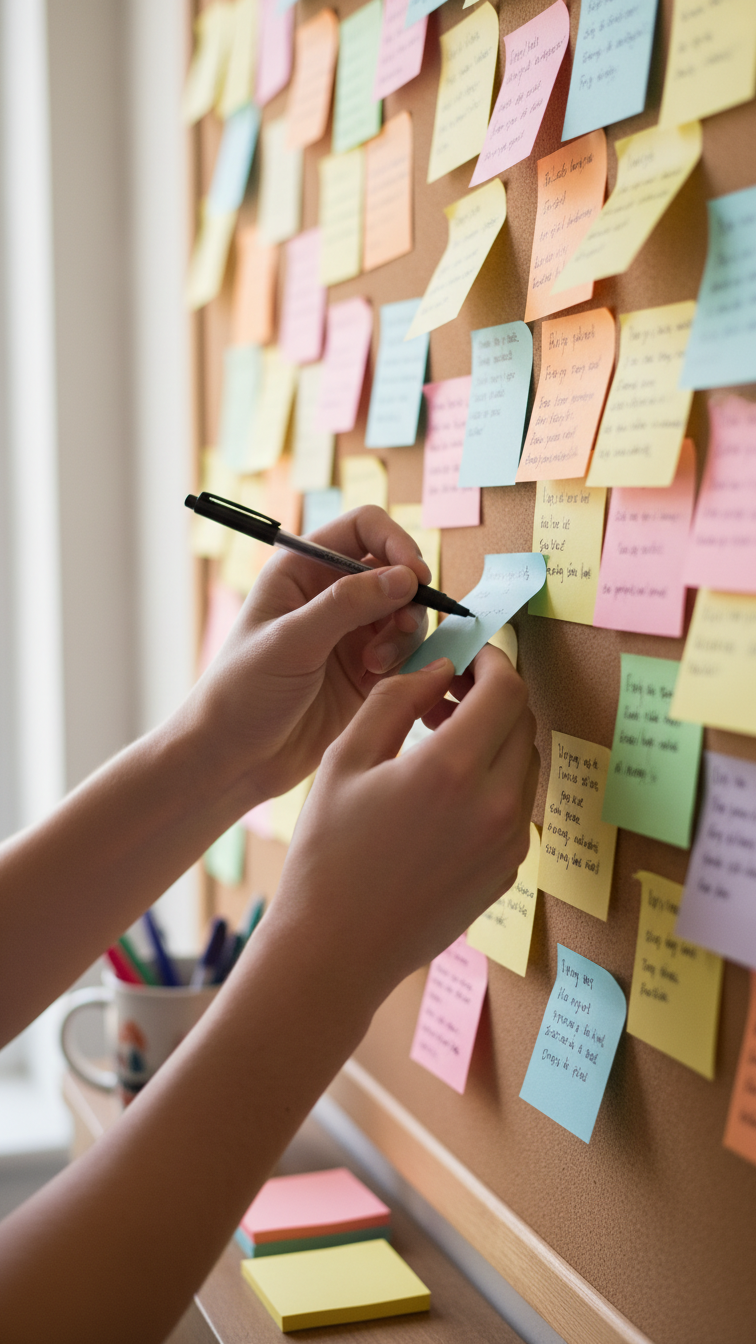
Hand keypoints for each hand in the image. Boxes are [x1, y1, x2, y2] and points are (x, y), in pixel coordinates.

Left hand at [185, 507, 433, 806]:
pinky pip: (407, 651)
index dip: (395, 541)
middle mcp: (329, 595)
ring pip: (406, 612)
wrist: (232, 759)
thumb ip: (347, 605)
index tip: (415, 574)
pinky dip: (406, 661)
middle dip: (407, 595)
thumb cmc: (241, 693)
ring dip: (404, 633)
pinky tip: (379, 681)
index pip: (363, 528)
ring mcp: (350, 633)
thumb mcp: (290, 642)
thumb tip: (405, 577)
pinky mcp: (366, 671)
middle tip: (402, 626)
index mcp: (301, 569)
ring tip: (376, 664)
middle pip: (394, 569)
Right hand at [270, 645, 538, 1007]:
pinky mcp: (507, 871)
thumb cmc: (327, 854)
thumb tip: (438, 670)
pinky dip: (492, 781)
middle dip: (490, 697)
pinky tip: (444, 792)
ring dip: (493, 739)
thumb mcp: (346, 759)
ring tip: (438, 742)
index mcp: (454, 769)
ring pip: (523, 764)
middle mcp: (496, 806)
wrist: (335, 949)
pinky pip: (515, 806)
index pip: (507, 689)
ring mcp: (508, 844)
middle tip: (444, 696)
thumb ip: (396, 700)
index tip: (466, 658)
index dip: (492, 661)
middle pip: (522, 722)